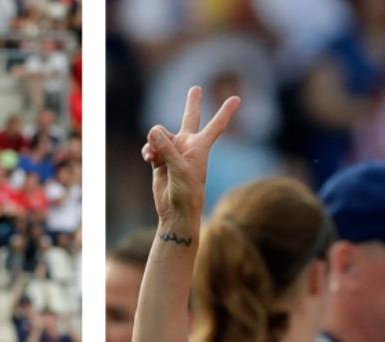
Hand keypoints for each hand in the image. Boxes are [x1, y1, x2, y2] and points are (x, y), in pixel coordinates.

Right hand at [142, 86, 240, 224]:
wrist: (176, 210)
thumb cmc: (186, 191)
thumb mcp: (179, 168)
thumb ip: (166, 147)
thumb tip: (152, 131)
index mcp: (200, 147)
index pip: (215, 126)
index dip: (225, 112)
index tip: (237, 98)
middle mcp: (187, 146)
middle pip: (190, 118)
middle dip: (192, 103)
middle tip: (196, 89)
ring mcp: (173, 152)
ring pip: (159, 135)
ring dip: (154, 143)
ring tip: (153, 156)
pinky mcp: (160, 160)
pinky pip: (150, 147)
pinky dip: (147, 151)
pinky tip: (148, 159)